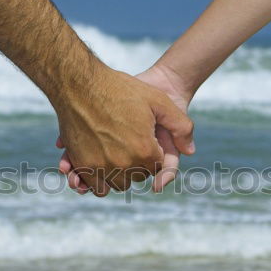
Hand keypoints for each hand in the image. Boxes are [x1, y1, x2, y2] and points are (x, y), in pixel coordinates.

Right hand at [57, 63, 194, 194]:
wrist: (80, 84)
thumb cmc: (120, 90)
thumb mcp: (159, 101)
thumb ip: (181, 126)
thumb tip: (190, 151)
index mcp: (145, 150)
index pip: (156, 167)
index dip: (153, 153)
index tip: (147, 140)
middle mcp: (124, 163)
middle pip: (138, 177)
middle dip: (138, 164)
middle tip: (131, 145)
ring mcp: (101, 166)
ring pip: (119, 184)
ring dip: (121, 174)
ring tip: (118, 154)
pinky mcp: (83, 165)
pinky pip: (96, 186)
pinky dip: (101, 181)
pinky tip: (103, 165)